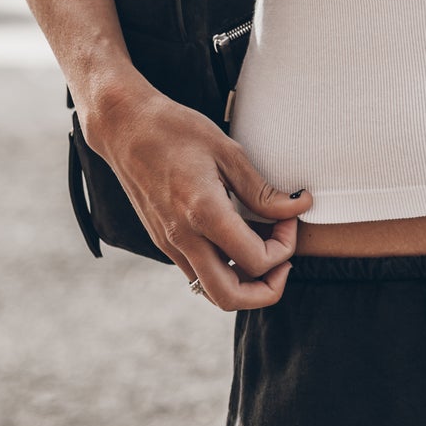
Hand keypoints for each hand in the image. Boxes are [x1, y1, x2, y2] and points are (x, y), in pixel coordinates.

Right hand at [82, 81, 310, 306]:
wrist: (125, 128)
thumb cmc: (176, 131)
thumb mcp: (228, 152)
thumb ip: (263, 191)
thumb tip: (300, 207)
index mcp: (202, 212)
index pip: (254, 261)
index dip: (285, 247)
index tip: (290, 218)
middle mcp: (182, 238)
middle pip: (229, 298)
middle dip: (267, 289)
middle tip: (284, 258)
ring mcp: (169, 244)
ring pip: (212, 292)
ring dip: (246, 282)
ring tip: (264, 246)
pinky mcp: (163, 243)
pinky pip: (199, 274)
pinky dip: (226, 270)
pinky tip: (240, 239)